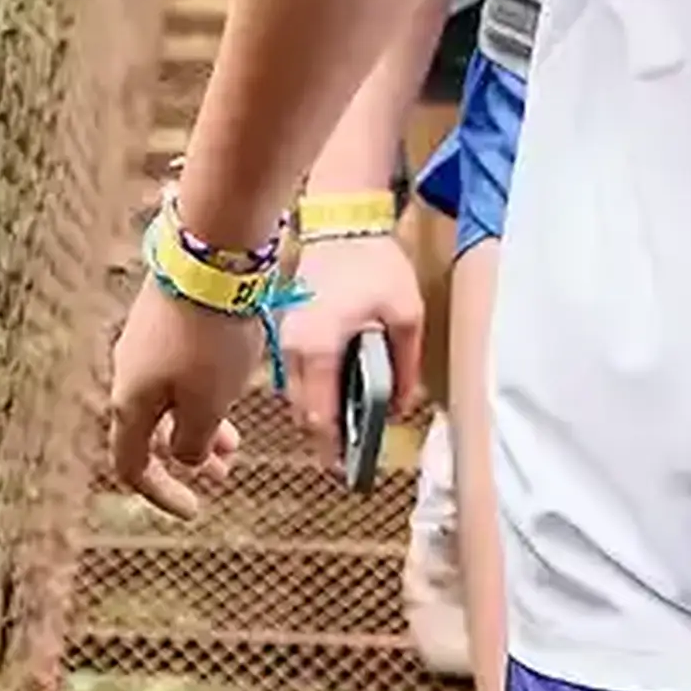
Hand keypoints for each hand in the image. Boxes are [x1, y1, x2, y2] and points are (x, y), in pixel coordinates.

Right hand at [104, 280, 266, 517]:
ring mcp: (143, 340)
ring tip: (236, 435)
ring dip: (201, 421)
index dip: (161, 494)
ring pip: (170, 396)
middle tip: (227, 468)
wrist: (211, 254)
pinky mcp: (164, 312)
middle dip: (190, 455)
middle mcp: (128, 372)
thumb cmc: (209, 336)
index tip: (195, 510)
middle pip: (152, 430)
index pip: (132, 465)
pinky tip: (232, 381)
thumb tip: (190, 456)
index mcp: (130, 403)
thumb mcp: (209, 403)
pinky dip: (202, 387)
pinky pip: (178, 366)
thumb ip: (195, 442)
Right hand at [272, 230, 423, 446]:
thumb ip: (405, 365)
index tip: (347, 470)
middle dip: (325, 435)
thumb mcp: (406, 313)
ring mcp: (284, 336)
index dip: (332, 448)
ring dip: (317, 411)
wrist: (342, 219)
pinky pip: (292, 373)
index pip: (317, 417)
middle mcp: (292, 347)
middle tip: (352, 452)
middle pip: (301, 412)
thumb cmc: (373, 262)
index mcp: (317, 348)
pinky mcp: (286, 326)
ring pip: (294, 394)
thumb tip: (401, 405)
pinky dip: (310, 389)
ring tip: (348, 424)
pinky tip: (336, 390)